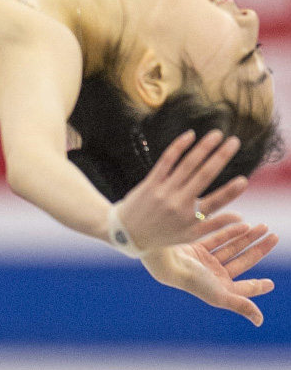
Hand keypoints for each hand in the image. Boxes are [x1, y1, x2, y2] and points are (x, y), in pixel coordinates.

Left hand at [116, 129, 248, 250]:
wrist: (126, 234)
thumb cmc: (162, 235)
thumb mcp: (188, 236)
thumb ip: (214, 225)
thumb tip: (242, 219)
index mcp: (189, 219)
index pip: (214, 203)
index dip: (230, 193)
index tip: (243, 181)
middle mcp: (177, 204)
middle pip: (203, 176)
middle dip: (220, 157)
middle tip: (235, 142)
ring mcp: (163, 191)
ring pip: (186, 165)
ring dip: (203, 147)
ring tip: (217, 134)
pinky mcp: (150, 183)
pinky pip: (166, 161)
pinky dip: (178, 147)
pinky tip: (190, 135)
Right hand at [141, 221, 277, 325]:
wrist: (165, 262)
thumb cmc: (192, 281)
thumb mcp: (219, 294)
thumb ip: (240, 305)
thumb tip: (259, 321)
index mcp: (220, 289)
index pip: (244, 288)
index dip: (258, 286)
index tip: (271, 284)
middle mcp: (214, 276)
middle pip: (242, 262)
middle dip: (259, 250)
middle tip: (274, 236)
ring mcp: (206, 261)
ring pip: (232, 247)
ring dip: (248, 238)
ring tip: (263, 226)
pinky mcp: (197, 248)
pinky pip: (218, 238)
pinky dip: (230, 232)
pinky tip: (244, 224)